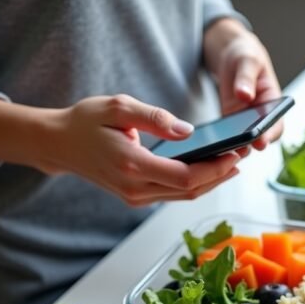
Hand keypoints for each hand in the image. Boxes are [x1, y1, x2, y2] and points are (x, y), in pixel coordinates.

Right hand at [0, 95, 240, 205]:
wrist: (59, 144)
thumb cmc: (86, 121)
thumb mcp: (118, 107)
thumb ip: (155, 118)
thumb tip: (189, 131)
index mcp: (132, 165)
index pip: (185, 177)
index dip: (215, 169)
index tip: (236, 154)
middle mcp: (135, 188)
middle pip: (190, 191)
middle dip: (221, 175)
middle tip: (244, 155)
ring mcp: (136, 196)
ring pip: (184, 196)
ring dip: (212, 182)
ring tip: (234, 162)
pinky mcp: (137, 196)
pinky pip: (173, 194)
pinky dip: (195, 183)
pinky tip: (211, 168)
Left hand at [203, 18, 283, 149]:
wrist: (231, 55)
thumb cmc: (245, 54)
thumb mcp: (246, 60)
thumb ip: (246, 77)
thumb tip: (245, 95)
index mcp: (272, 102)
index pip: (276, 125)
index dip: (270, 135)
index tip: (261, 142)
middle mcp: (261, 116)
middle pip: (259, 139)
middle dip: (249, 147)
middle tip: (238, 151)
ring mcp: (245, 122)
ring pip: (242, 142)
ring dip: (232, 148)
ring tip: (220, 151)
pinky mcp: (229, 124)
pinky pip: (227, 138)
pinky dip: (220, 143)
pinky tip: (208, 146)